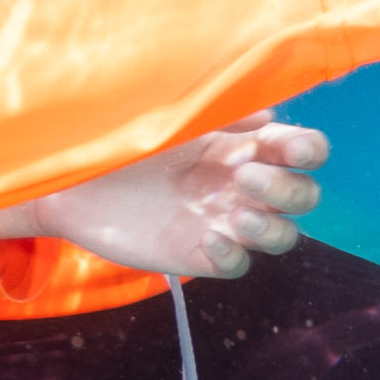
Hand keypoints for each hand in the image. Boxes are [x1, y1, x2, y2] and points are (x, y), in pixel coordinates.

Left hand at [0, 118, 326, 283]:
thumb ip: (218, 112)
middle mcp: (241, 186)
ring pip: (283, 236)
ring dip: (271, 227)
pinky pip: (238, 266)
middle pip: (303, 196)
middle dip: (286, 189)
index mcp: (242, 144)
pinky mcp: (199, 256)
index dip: (309, 151)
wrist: (70, 179)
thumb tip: (266, 114)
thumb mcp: (170, 117)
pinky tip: (206, 240)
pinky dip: (233, 256)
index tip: (290, 149)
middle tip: (243, 177)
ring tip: (235, 216)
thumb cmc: (122, 138)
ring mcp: (224, 223)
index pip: (302, 150)